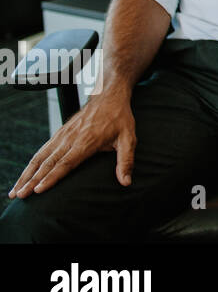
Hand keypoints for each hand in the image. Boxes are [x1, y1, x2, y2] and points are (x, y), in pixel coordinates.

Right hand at [9, 90, 136, 197]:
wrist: (108, 95)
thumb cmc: (119, 117)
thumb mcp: (128, 138)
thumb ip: (126, 161)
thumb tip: (126, 182)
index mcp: (86, 142)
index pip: (66, 163)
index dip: (51, 177)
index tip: (38, 190)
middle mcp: (70, 139)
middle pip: (48, 163)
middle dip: (32, 181)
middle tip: (20, 196)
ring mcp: (63, 135)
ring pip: (40, 157)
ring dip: (26, 174)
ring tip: (15, 191)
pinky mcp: (59, 133)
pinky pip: (42, 150)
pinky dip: (31, 164)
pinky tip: (24, 176)